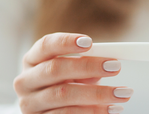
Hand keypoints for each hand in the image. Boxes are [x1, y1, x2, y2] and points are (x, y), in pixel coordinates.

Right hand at [14, 32, 132, 113]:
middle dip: (88, 66)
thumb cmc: (63, 85)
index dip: (66, 42)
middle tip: (115, 66)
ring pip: (64, 95)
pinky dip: (92, 112)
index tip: (89, 42)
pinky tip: (110, 109)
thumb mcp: (71, 72)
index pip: (46, 45)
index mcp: (32, 60)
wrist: (48, 112)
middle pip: (55, 69)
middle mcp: (26, 81)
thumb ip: (84, 65)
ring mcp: (29, 104)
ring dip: (97, 94)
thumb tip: (109, 62)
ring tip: (122, 93)